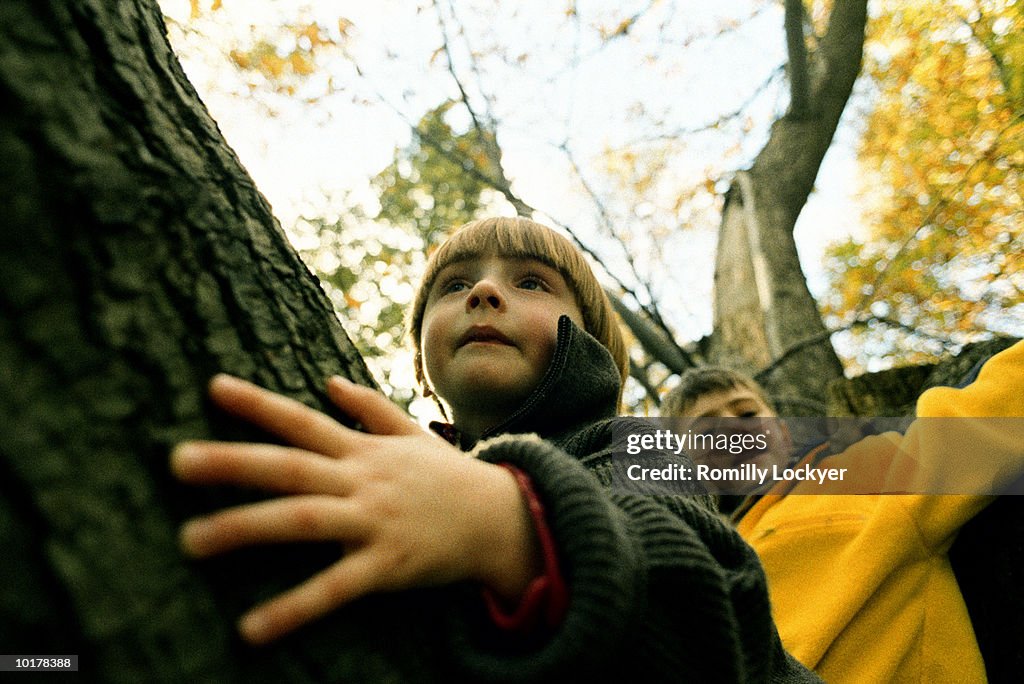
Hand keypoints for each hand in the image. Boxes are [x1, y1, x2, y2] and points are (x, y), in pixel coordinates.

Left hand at [172, 374, 538, 643]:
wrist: (502, 519)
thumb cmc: (449, 477)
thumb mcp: (413, 434)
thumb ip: (370, 408)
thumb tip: (327, 381)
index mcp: (363, 451)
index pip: (302, 420)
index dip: (258, 404)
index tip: (212, 386)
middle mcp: (362, 479)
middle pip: (288, 467)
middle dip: (232, 462)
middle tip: (176, 461)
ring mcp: (374, 521)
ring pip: (300, 520)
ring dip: (243, 528)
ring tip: (189, 540)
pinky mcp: (388, 565)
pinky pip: (334, 588)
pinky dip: (292, 608)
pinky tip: (250, 628)